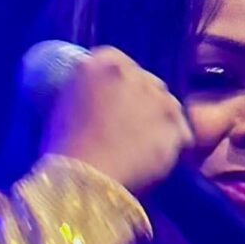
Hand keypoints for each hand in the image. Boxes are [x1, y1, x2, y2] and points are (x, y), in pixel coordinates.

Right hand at [39, 46, 190, 195]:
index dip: (118, 83)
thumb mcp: (62, 105)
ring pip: (168, 104)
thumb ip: (81, 90)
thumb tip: (87, 94)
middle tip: (129, 128)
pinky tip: (157, 158)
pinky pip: (182, 133)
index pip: (117, 61)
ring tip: (143, 146)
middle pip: (147, 81)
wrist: (83, 182)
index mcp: (102, 62)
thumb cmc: (64, 150)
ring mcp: (159, 99)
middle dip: (141, 101)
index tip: (115, 100)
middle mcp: (135, 73)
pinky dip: (174, 145)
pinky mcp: (176, 127)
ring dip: (160, 120)